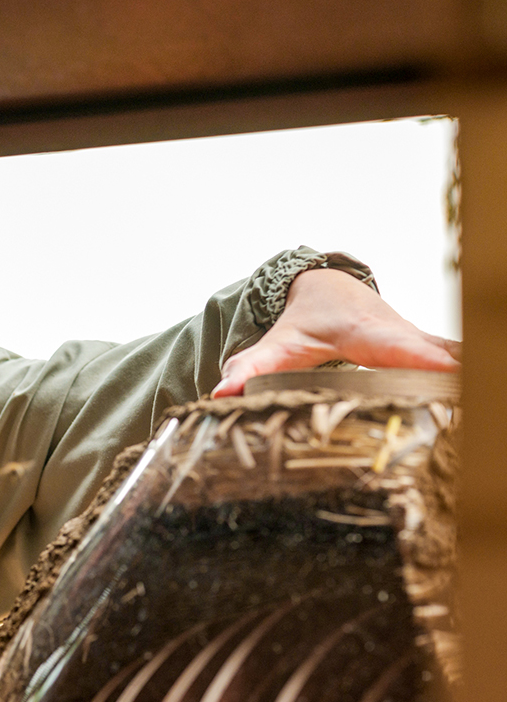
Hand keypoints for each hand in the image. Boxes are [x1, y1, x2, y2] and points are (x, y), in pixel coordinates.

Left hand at [212, 267, 460, 396]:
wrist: (326, 289)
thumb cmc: (300, 322)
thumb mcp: (274, 346)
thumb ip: (249, 369)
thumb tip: (221, 394)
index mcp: (366, 332)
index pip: (399, 349)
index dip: (424, 362)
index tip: (450, 374)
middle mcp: (402, 332)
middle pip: (441, 355)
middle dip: (462, 375)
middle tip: (476, 405)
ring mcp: (421, 339)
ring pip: (457, 358)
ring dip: (469, 378)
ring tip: (482, 412)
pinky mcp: (431, 349)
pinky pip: (460, 364)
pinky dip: (471, 379)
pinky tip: (480, 409)